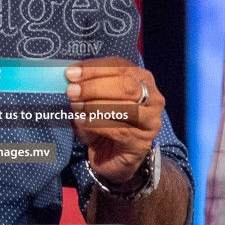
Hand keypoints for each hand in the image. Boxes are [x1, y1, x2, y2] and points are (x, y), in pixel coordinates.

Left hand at [65, 58, 161, 185]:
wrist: (113, 157)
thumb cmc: (104, 122)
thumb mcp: (95, 99)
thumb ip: (87, 86)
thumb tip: (71, 77)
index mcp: (142, 80)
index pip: (121, 67)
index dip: (95, 68)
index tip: (71, 74)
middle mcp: (153, 98)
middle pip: (127, 85)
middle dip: (95, 87)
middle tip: (72, 91)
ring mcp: (150, 121)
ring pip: (125, 108)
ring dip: (95, 106)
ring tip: (76, 107)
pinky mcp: (142, 142)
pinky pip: (118, 130)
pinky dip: (96, 124)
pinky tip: (81, 122)